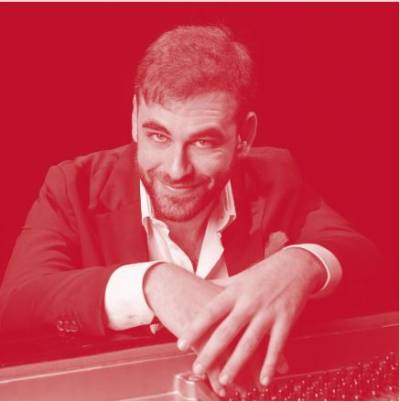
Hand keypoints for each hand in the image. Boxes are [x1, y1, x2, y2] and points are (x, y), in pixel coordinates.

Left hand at [177, 248, 325, 387]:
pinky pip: (277, 346)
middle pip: (227, 330)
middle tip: (198, 369)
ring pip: (250, 341)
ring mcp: (268, 313)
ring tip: (225, 380)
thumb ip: (219, 285)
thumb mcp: (239, 276)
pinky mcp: (286, 321)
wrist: (295, 265)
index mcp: (235, 292)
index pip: (211, 312)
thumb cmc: (264, 272)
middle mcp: (249, 303)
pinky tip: (263, 380)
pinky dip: (270, 364)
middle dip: (211, 352)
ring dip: (237, 363)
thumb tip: (198, 285)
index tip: (182, 343)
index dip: (195, 328)